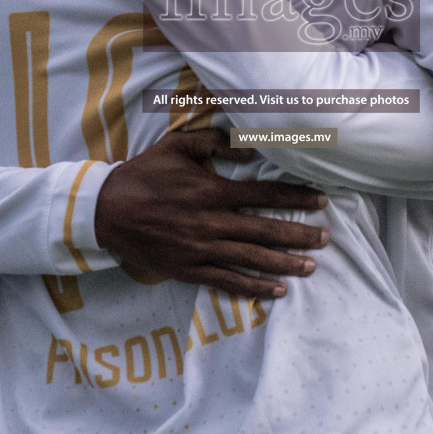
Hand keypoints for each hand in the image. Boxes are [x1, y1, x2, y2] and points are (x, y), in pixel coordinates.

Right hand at [95, 128, 330, 299]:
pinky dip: (254, 287)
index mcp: (212, 191)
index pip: (264, 194)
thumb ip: (214, 142)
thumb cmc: (143, 175)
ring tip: (311, 266)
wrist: (105, 211)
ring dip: (285, 263)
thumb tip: (251, 147)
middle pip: (265, 230)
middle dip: (300, 235)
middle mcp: (212, 223)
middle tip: (326, 238)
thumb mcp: (176, 146)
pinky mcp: (189, 270)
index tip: (321, 201)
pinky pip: (227, 281)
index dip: (296, 198)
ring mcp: (201, 250)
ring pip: (252, 259)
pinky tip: (277, 291)